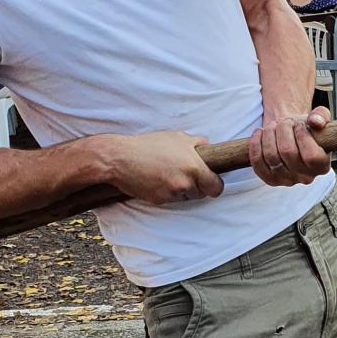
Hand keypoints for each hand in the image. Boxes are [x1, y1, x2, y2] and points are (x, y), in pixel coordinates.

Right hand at [103, 131, 223, 205]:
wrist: (120, 159)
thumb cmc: (149, 145)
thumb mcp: (176, 137)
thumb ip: (197, 143)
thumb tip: (207, 145)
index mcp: (194, 168)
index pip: (216, 187)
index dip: (215, 185)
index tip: (212, 182)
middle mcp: (185, 184)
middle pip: (201, 193)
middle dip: (196, 186)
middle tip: (185, 173)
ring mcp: (172, 194)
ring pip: (185, 197)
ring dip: (181, 189)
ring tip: (168, 173)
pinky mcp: (159, 200)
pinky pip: (170, 199)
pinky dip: (167, 192)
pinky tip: (157, 179)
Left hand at [249, 107, 331, 186]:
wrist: (290, 136)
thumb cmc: (305, 129)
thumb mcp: (317, 119)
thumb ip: (322, 116)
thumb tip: (315, 121)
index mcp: (322, 166)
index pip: (312, 156)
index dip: (303, 136)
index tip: (299, 125)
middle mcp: (306, 177)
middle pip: (288, 152)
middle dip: (283, 130)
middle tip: (284, 122)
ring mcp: (286, 180)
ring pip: (271, 155)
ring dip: (269, 134)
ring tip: (273, 126)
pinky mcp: (270, 180)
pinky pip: (257, 163)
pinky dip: (255, 145)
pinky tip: (259, 133)